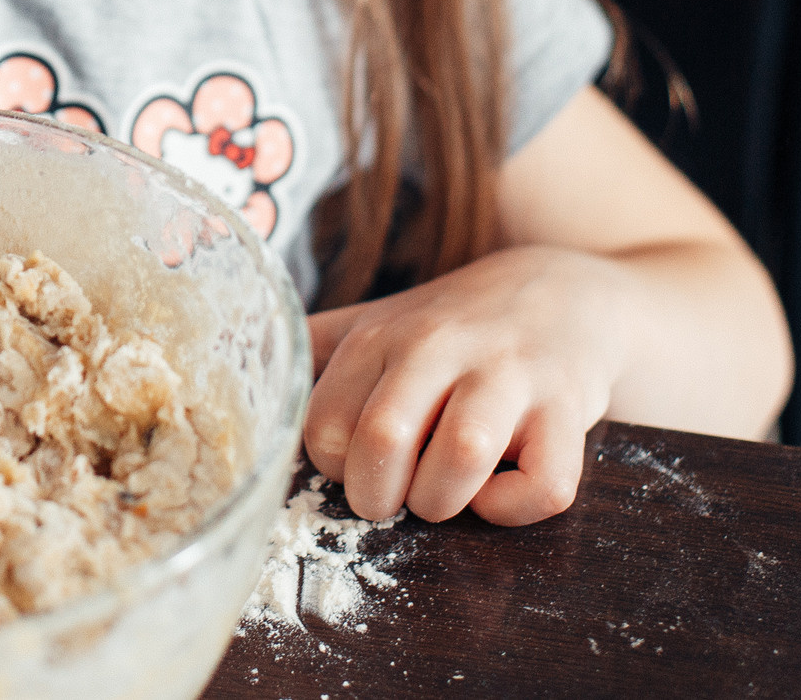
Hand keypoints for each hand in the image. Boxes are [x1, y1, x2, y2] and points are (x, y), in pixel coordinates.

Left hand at [304, 245, 633, 525]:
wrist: (564, 293)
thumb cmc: (452, 327)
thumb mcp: (377, 323)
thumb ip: (311, 351)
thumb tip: (230, 369)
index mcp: (380, 336)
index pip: (323, 427)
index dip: (333, 468)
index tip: (356, 464)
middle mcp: (441, 347)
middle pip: (382, 440)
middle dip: (378, 498)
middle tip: (393, 497)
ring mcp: (510, 375)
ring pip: (460, 459)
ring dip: (442, 502)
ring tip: (444, 493)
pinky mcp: (569, 408)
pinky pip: (544, 484)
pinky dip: (514, 508)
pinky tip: (499, 489)